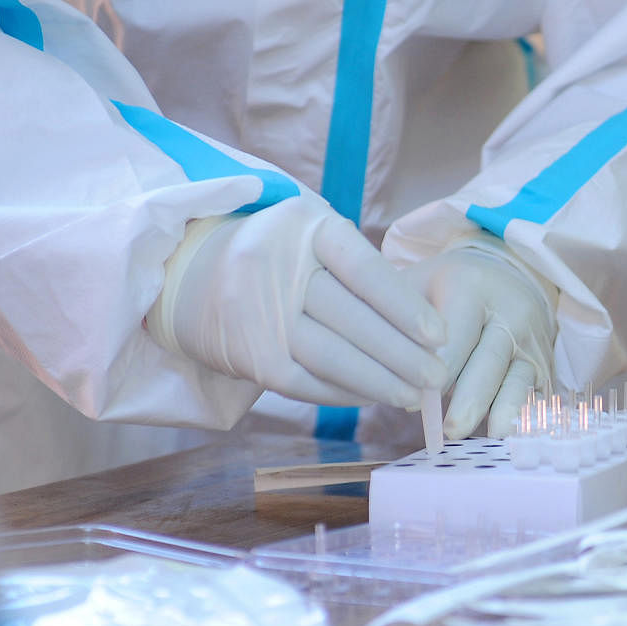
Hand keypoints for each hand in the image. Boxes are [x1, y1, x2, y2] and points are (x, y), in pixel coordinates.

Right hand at [146, 197, 446, 406]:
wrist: (187, 273)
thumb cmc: (274, 256)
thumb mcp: (310, 238)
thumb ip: (361, 271)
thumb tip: (424, 328)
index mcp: (303, 227)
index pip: (364, 269)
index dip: (405, 305)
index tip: (439, 335)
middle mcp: (276, 267)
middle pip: (352, 317)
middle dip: (402, 353)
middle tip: (438, 376)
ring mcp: (258, 314)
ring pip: (331, 355)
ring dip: (379, 382)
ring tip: (414, 396)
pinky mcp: (249, 357)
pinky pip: (307, 383)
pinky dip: (345, 393)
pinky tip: (374, 397)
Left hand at [404, 245, 555, 438]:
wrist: (506, 278)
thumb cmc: (446, 289)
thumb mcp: (417, 286)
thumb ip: (398, 321)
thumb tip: (387, 376)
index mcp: (471, 287)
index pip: (456, 334)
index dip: (437, 369)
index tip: (416, 398)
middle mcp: (510, 312)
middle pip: (491, 359)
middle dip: (471, 397)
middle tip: (451, 429)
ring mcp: (532, 340)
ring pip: (519, 378)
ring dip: (504, 409)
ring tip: (490, 434)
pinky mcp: (544, 365)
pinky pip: (538, 394)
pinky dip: (525, 415)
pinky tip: (512, 434)